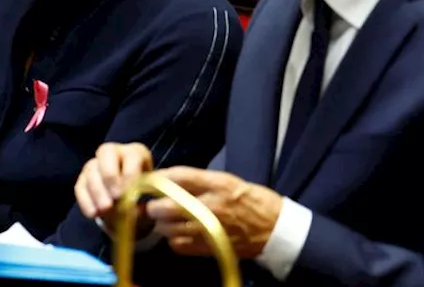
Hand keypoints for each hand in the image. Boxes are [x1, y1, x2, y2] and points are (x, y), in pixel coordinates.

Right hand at [75, 142, 155, 236]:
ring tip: (105, 209)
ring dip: (98, 191)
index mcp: (135, 153)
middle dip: (109, 174)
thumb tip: (135, 209)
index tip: (130, 192)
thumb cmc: (144, 197)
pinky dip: (86, 201)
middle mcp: (114, 152)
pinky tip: (93, 214)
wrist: (130, 206)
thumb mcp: (149, 197)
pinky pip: (80, 186)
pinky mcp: (84, 178)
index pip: (132, 155)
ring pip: (91, 169)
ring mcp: (96, 164)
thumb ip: (145, 200)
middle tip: (115, 196)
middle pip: (106, 152)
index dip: (130, 173)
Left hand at [145, 166, 282, 258]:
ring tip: (166, 221)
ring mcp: (210, 228)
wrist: (276, 228)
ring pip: (169, 228)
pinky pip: (179, 245)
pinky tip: (179, 234)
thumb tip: (165, 180)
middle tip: (152, 205)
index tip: (147, 182)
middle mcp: (212, 205)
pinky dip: (173, 240)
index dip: (158, 179)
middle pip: (168, 205)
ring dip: (162, 224)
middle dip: (154, 205)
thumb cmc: (250, 200)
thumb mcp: (226, 180)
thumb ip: (197, 180)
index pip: (178, 177)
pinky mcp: (211, 247)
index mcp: (216, 184)